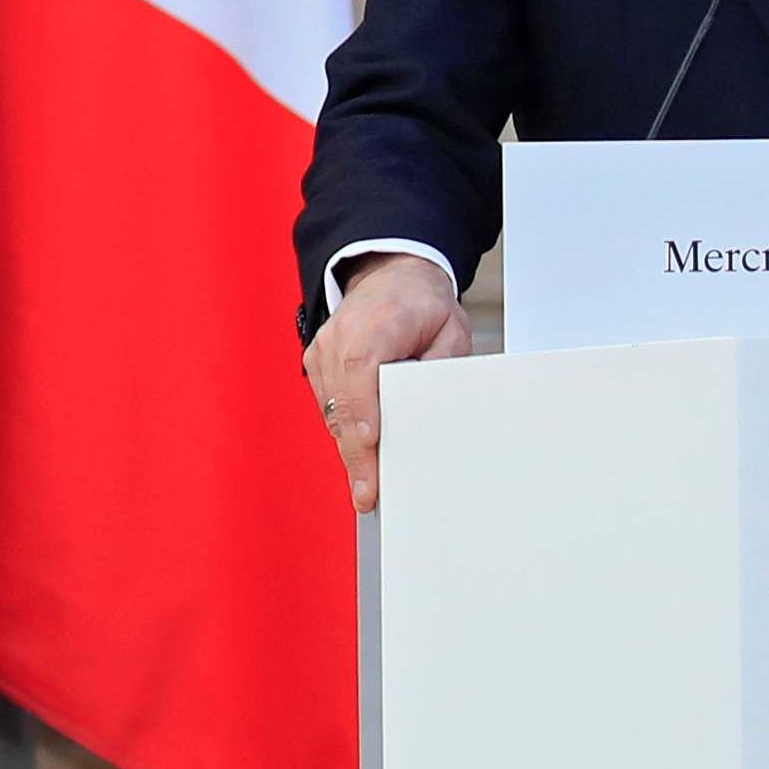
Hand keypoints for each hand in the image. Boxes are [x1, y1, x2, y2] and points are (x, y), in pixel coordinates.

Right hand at [304, 252, 473, 513]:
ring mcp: (323, 347)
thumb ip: (441, 369)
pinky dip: (342, 430)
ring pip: (332, 409)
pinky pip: (327, 404)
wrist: (392, 276)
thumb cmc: (423, 305)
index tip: (369, 442)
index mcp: (377, 321)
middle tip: (367, 492)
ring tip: (365, 485)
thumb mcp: (451, 332)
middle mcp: (341, 332)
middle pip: (343, 399)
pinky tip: (358, 455)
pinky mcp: (316, 361)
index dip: (362, 407)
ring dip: (348, 447)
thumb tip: (434, 412)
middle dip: (356, 450)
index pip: (361, 366)